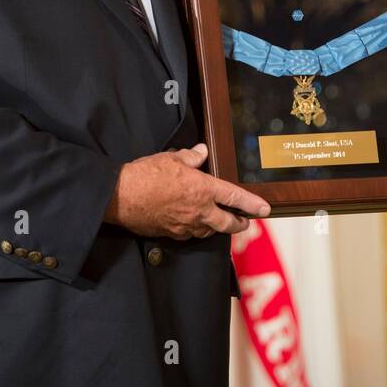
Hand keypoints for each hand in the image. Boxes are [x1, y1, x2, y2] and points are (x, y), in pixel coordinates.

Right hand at [103, 144, 270, 238]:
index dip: (252, 204)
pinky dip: (195, 230)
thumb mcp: (171, 159)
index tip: (265, 210)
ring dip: (216, 227)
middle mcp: (199, 211)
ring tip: (219, 222)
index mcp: (203, 189)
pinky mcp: (170, 234)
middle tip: (245, 222)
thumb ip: (191, 157)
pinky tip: (192, 224)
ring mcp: (185, 226)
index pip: (235, 198)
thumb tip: (202, 152)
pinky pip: (189, 234)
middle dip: (239, 224)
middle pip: (227, 223)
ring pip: (208, 231)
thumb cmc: (146, 175)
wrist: (121, 197)